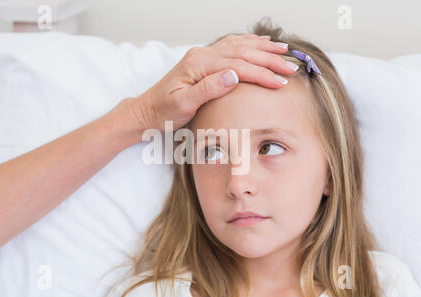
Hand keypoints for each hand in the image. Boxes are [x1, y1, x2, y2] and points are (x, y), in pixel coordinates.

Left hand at [128, 33, 298, 131]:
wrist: (146, 110)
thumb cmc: (163, 111)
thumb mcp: (183, 105)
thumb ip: (208, 89)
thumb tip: (233, 76)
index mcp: (198, 65)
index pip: (238, 66)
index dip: (261, 74)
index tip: (280, 82)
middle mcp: (202, 55)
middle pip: (242, 53)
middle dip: (269, 60)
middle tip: (290, 68)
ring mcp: (202, 55)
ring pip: (238, 46)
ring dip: (262, 48)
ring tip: (283, 51)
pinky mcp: (203, 60)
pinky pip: (229, 46)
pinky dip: (248, 43)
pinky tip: (259, 43)